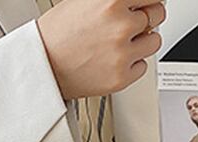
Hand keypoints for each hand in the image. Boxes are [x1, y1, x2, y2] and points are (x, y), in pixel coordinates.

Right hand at [37, 0, 165, 100]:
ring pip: (153, 42)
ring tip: (117, 46)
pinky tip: (111, 62)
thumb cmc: (56, 36)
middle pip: (157, 15)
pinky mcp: (120, 77)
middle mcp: (121, 25)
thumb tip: (137, 2)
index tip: (140, 6)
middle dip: (143, 20)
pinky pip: (142, 67)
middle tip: (125, 27)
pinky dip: (130, 66)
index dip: (144, 1)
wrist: (39, 68)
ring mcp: (122, 53)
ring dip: (140, 43)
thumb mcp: (85, 2)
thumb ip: (115, 1)